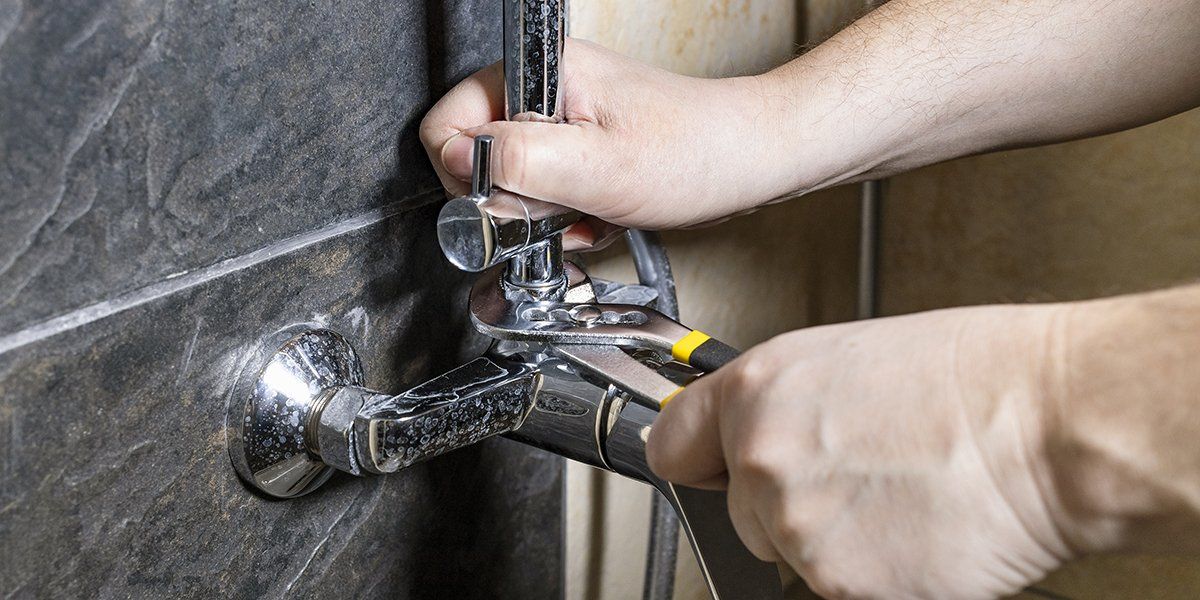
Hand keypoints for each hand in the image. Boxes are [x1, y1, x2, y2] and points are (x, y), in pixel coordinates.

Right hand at [419, 39, 795, 241]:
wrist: (746, 160)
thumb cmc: (694, 152)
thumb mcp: (598, 166)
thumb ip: (518, 161)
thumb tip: (459, 161)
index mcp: (539, 73)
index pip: (446, 126)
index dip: (469, 176)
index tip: (511, 201)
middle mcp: (543, 89)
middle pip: (473, 157)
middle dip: (513, 201)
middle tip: (560, 209)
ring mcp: (560, 117)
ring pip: (509, 181)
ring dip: (544, 214)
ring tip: (588, 211)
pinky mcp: (577, 145)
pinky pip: (543, 191)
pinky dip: (566, 215)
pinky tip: (598, 215)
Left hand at [647, 305, 1075, 598]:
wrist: (1050, 425)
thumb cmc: (978, 379)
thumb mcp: (851, 360)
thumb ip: (784, 404)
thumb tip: (758, 432)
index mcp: (757, 390)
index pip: (672, 444)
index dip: (700, 460)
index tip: (709, 469)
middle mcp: (761, 457)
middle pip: (740, 512)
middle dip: (789, 506)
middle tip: (861, 478)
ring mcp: (795, 526)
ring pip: (792, 554)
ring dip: (838, 541)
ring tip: (901, 498)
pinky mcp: (839, 584)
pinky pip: (839, 587)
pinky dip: (876, 574)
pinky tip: (916, 531)